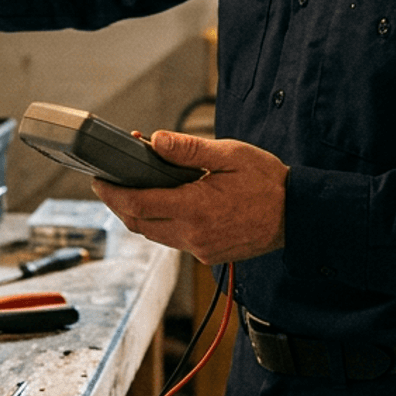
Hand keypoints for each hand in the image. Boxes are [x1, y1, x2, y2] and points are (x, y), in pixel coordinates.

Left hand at [90, 132, 286, 264]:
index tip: (98, 180)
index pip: (137, 205)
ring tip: (135, 189)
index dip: (111, 194)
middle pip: (139, 223)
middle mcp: (193, 234)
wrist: (297, 216)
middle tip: (109, 183)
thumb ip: (189, 150)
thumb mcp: (230, 154)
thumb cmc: (267, 181)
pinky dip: (162, 223)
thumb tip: (155, 140)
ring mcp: (200, 249)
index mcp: (196, 208)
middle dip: (119, 204)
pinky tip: (167, 204)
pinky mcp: (208, 256)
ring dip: (140, 214)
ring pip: (154, 234)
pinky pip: (174, 240)